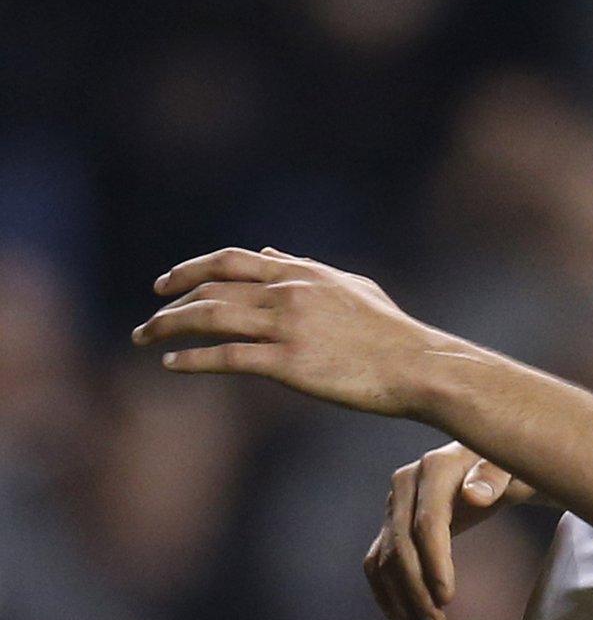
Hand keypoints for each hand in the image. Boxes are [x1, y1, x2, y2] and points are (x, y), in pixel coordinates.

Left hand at [132, 247, 469, 417]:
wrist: (419, 366)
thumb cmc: (392, 332)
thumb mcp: (351, 286)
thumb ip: (307, 267)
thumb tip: (271, 252)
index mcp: (301, 273)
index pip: (230, 261)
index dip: (190, 270)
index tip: (165, 286)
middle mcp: (288, 293)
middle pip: (210, 289)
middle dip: (170, 304)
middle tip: (148, 323)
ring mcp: (287, 327)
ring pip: (209, 318)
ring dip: (169, 328)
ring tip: (147, 341)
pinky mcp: (289, 363)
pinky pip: (226, 357)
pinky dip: (193, 359)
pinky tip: (173, 365)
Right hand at [364, 442, 532, 619]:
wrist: (495, 463)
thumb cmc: (513, 467)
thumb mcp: (515, 468)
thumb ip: (497, 478)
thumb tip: (474, 496)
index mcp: (436, 467)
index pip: (427, 522)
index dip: (435, 562)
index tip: (448, 599)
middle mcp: (406, 483)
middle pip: (402, 546)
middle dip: (416, 592)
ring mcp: (395, 503)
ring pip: (386, 559)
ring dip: (402, 601)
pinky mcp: (392, 522)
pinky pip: (379, 561)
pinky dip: (388, 593)